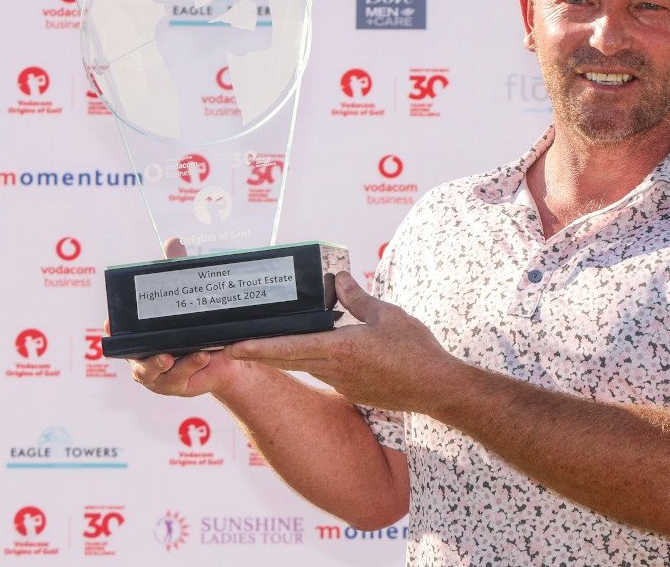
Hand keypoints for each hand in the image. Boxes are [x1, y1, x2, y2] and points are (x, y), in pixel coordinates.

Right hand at [107, 237, 250, 398]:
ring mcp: (158, 373)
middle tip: (161, 352)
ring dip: (169, 364)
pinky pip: (180, 378)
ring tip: (183, 355)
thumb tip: (172, 242)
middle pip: (136, 360)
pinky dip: (191, 366)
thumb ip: (176, 270)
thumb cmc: (195, 324)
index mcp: (138, 336)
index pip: (119, 332)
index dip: (113, 329)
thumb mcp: (186, 296)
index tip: (111, 323)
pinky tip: (204, 355)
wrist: (226, 352)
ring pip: (156, 372)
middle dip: (146, 358)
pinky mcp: (176, 384)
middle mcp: (142, 356)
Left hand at [226, 271, 456, 412]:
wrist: (436, 388)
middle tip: (234, 346)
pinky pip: (326, 374)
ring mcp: (344, 383)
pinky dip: (315, 362)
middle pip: (288, 361)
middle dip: (259, 354)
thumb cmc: (416, 351)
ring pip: (306, 367)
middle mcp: (336, 370)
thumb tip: (338, 277)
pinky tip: (321, 352)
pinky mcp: (354, 391)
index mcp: (341, 349)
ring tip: (273, 342)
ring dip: (288, 356)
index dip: (258, 348)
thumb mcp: (388, 315)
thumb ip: (358, 298)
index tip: (233, 347)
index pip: (290, 348)